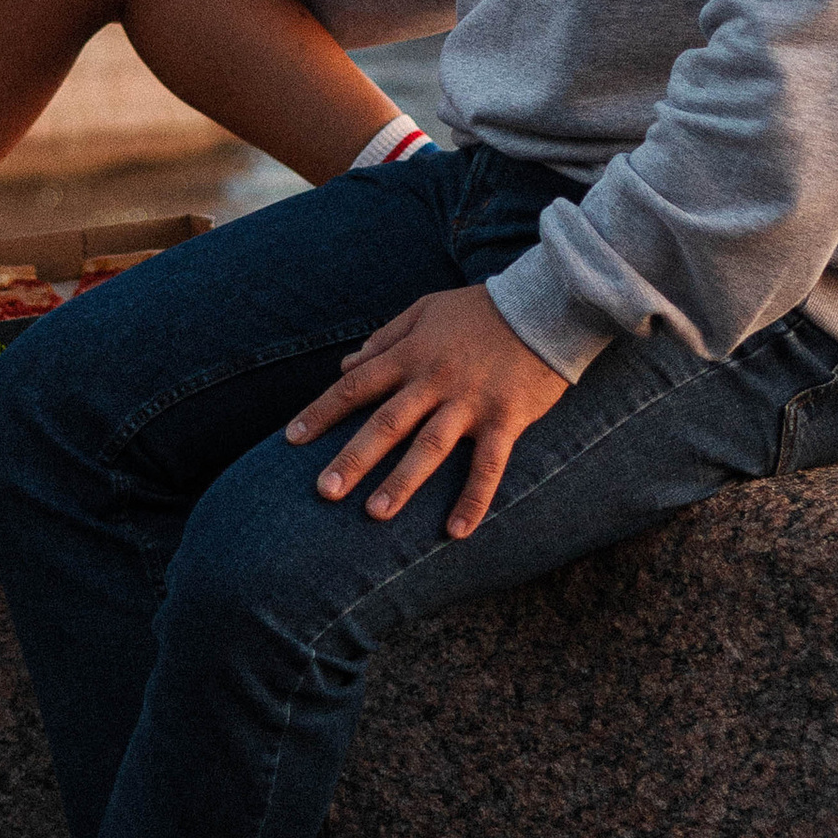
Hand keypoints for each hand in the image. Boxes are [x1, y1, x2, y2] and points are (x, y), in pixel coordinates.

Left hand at [284, 278, 566, 530]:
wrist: (545, 305)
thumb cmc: (481, 309)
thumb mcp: (425, 310)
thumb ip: (384, 338)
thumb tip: (344, 366)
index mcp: (412, 354)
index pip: (356, 386)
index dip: (322, 412)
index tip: (292, 439)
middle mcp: (435, 381)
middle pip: (386, 423)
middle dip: (353, 458)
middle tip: (324, 491)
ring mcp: (471, 403)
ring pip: (430, 447)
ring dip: (402, 482)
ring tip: (375, 514)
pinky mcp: (506, 419)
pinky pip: (488, 465)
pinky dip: (472, 499)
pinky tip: (455, 531)